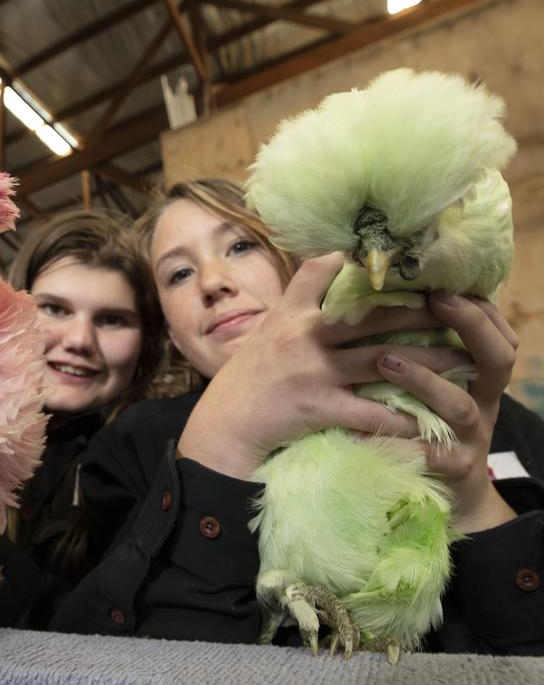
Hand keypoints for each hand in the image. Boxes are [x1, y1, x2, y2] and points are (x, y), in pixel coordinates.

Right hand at [179, 254, 468, 479]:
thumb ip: (296, 305)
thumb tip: (332, 273)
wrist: (223, 426)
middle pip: (372, 316)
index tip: (400, 258)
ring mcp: (312, 371)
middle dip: (420, 312)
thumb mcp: (266, 332)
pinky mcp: (317, 407)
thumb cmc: (247, 380)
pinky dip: (400, 418)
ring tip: (462, 363)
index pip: (322, 270)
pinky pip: (369, 412)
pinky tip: (427, 420)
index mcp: (290, 314)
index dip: (359, 260)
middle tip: (457, 310)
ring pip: (383, 361)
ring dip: (427, 363)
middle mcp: (303, 336)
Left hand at [377, 292, 517, 532]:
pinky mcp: (451, 469)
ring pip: (459, 405)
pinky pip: (427, 453)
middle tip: (433, 304)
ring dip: (425, 380)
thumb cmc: (429, 421)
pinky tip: (361, 428)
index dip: (477, 308)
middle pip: (497, 359)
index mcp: (480, 375)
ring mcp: (470, 437)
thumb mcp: (435, 382)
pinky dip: (397, 439)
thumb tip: (388, 293)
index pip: (496, 331)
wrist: (448, 492)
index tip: (442, 285)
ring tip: (386, 360)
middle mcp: (483, 401)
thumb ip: (422, 345)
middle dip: (470, 328)